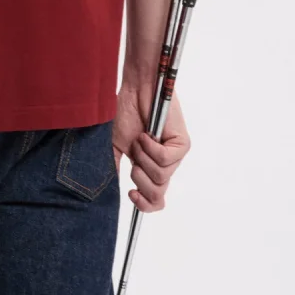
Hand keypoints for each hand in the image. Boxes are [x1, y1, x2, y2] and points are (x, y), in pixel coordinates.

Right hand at [112, 83, 189, 211]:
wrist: (135, 89)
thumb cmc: (125, 113)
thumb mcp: (115, 147)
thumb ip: (115, 169)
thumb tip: (111, 191)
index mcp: (149, 168)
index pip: (155, 201)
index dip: (144, 205)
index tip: (130, 194)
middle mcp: (165, 165)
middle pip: (158, 194)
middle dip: (140, 179)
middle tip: (133, 159)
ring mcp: (175, 156)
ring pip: (160, 177)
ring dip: (143, 157)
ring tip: (139, 138)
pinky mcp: (182, 144)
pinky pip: (165, 159)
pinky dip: (150, 147)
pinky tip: (146, 134)